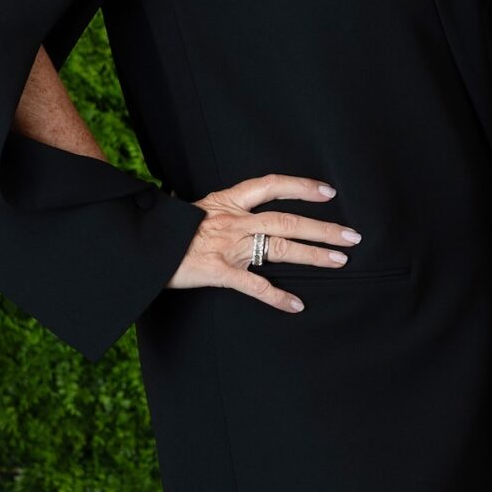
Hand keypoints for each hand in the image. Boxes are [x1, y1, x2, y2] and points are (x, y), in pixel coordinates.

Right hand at [167, 173, 360, 312]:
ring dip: (313, 255)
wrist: (138, 244)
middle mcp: (233, 220)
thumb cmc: (165, 228)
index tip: (328, 192)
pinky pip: (254, 286)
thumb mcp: (194, 209)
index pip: (271, 185)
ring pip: (280, 247)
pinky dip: (277, 297)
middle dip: (323, 228)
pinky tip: (296, 305)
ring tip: (340, 261)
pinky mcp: (218, 272)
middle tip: (352, 236)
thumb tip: (231, 205)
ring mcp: (227, 245)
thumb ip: (218, 209)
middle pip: (288, 220)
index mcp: (227, 200)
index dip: (301, 186)